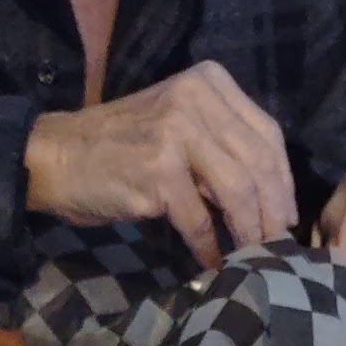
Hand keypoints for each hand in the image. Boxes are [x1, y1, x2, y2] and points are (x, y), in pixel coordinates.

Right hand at [24, 60, 297, 268]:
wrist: (58, 157)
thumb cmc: (120, 149)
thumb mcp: (178, 128)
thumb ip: (220, 146)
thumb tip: (268, 196)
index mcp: (209, 82)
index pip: (267, 134)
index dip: (284, 181)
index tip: (287, 216)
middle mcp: (197, 98)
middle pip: (259, 163)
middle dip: (274, 212)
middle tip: (278, 247)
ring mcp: (177, 132)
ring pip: (238, 191)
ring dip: (250, 233)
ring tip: (253, 258)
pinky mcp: (158, 171)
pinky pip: (200, 220)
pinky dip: (211, 247)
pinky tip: (213, 263)